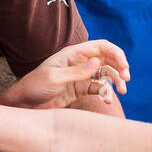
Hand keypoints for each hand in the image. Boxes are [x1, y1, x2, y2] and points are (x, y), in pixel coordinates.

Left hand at [0, 41, 129, 110]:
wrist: (25, 104)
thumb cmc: (35, 86)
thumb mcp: (55, 78)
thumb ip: (77, 72)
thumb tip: (98, 62)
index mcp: (73, 54)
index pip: (101, 46)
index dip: (116, 53)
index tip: (124, 66)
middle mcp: (79, 63)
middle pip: (107, 59)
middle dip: (119, 67)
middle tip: (126, 78)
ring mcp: (81, 76)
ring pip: (106, 74)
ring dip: (116, 81)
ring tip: (122, 91)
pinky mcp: (80, 90)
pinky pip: (99, 88)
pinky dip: (106, 93)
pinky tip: (106, 100)